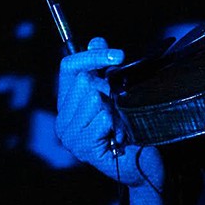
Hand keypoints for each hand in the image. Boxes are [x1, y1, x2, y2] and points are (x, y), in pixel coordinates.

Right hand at [55, 36, 163, 190]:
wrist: (141, 164)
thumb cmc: (129, 128)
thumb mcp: (117, 93)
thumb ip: (103, 68)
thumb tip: (96, 41)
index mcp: (68, 102)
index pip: (69, 66)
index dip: (92, 57)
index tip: (119, 55)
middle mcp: (63, 119)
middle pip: (85, 82)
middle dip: (109, 91)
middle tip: (118, 110)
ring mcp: (70, 135)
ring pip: (94, 100)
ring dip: (115, 111)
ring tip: (119, 126)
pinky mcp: (83, 147)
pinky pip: (103, 118)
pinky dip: (118, 125)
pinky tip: (119, 138)